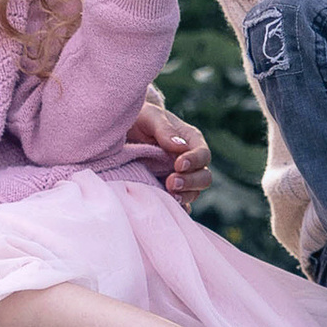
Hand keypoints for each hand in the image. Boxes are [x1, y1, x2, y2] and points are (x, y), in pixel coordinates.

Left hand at [126, 92, 211, 208]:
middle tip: (171, 182)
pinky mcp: (168, 191)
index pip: (203, 154)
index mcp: (191, 140)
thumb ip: (164, 129)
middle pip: (204, 178)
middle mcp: (190, 162)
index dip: (194, 161)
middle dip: (190, 182)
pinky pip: (180, 205)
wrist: (123, 132)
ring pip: (194, 193)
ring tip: (169, 196)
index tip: (178, 164)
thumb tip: (180, 146)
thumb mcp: (150, 117)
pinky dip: (178, 209)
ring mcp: (180, 179)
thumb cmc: (140, 119)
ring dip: (184, 196)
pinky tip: (169, 208)